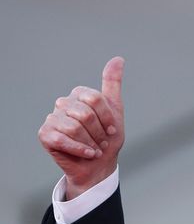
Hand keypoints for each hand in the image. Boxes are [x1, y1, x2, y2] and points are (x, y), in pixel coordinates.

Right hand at [38, 57, 125, 198]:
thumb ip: (113, 84)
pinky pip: (62, 139)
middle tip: (103, 142)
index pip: (95, 99)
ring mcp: (52, 118)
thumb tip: (118, 59)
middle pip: (85, 114)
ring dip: (90, 142)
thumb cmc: (107, 137)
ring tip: (95, 149)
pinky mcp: (45, 135)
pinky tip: (87, 153)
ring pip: (74, 127)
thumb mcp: (115, 109)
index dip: (107, 117)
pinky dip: (80, 149)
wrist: (98, 164)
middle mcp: (63, 103)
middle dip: (99, 132)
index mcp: (79, 94)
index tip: (112, 129)